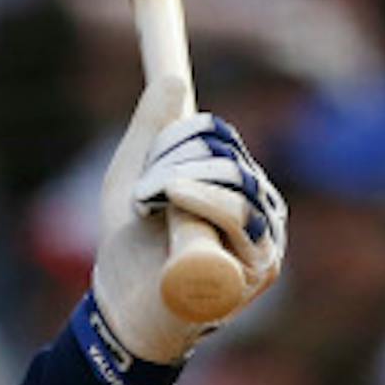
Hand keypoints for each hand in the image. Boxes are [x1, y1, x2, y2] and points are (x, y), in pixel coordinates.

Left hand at [90, 77, 286, 364]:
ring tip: (150, 210)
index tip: (147, 168)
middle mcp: (262, 215)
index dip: (179, 139)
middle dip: (174, 165)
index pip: (220, 138)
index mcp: (240, 188)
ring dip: (177, 187)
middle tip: (144, 195)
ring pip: (232, 186)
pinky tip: (171, 211)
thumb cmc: (131, 244)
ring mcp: (264, 246)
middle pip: (227, 159)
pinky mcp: (255, 275)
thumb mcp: (131, 176)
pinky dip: (196, 207)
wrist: (120, 308)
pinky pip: (232, 221)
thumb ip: (149, 130)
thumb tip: (172, 77)